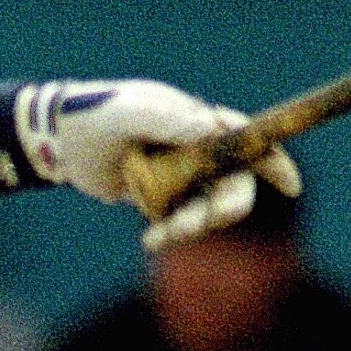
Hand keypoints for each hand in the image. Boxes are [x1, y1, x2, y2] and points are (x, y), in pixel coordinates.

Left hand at [24, 80, 301, 221]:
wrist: (59, 140)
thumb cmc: (97, 115)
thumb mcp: (132, 110)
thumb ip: (171, 119)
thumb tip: (210, 128)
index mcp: (199, 122)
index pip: (249, 140)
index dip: (273, 162)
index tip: (290, 187)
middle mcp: (197, 149)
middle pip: (233, 185)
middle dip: (225, 208)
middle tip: (204, 223)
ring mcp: (180, 175)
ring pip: (206, 209)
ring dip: (193, 226)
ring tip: (163, 236)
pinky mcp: (161, 198)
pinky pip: (179, 221)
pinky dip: (171, 234)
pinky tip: (151, 240)